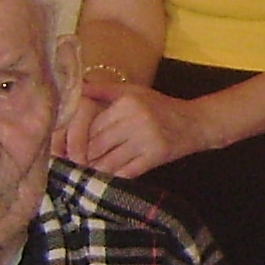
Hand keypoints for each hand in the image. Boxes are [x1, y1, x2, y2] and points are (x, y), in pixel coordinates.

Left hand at [66, 80, 208, 178]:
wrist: (195, 123)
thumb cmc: (161, 107)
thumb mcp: (134, 92)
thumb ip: (104, 90)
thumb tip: (77, 86)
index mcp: (128, 103)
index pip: (93, 125)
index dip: (79, 139)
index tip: (68, 147)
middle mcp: (136, 120)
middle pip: (98, 144)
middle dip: (84, 156)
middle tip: (73, 163)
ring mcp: (146, 140)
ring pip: (109, 161)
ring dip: (95, 169)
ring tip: (86, 172)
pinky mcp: (155, 157)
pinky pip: (126, 172)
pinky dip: (113, 177)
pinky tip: (106, 177)